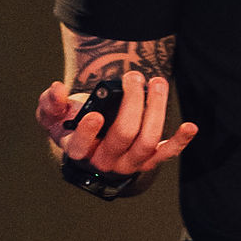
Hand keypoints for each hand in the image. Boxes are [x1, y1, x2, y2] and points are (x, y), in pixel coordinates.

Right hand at [36, 69, 196, 189]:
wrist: (90, 140)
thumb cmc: (69, 123)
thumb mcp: (51, 114)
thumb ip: (50, 103)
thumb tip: (57, 91)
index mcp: (78, 150)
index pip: (81, 147)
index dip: (88, 133)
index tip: (94, 114)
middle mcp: (104, 161)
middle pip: (122, 136)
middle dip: (132, 104)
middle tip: (134, 77)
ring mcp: (128, 162)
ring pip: (146, 141)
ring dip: (155, 110)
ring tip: (156, 83)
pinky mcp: (148, 159)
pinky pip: (166, 154)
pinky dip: (180, 141)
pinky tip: (190, 126)